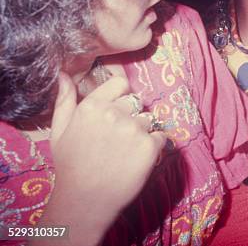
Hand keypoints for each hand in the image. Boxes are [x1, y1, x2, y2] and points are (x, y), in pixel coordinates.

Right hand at [35, 72, 165, 244]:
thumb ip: (64, 100)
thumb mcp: (59, 131)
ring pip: (149, 119)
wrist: (85, 201)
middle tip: (118, 139)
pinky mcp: (150, 146)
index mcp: (92, 106)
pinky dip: (154, 146)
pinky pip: (160, 136)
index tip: (117, 112)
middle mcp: (114, 113)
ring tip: (125, 151)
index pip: (121, 84)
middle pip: (136, 102)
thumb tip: (64, 74)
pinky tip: (137, 158)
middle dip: (131, 116)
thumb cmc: (71, 166)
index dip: (121, 97)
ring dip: (142, 131)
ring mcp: (134, 129)